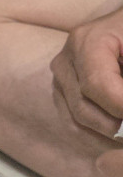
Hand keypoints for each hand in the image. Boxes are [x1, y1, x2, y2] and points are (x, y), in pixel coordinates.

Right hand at [50, 6, 122, 139]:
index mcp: (87, 41)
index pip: (97, 85)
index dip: (120, 106)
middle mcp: (65, 61)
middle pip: (83, 108)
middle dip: (116, 125)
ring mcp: (60, 78)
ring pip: (76, 120)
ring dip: (107, 135)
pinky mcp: (63, 91)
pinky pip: (74, 122)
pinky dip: (98, 134)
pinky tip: (117, 132)